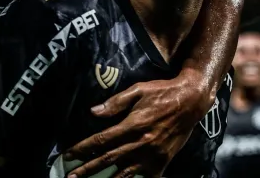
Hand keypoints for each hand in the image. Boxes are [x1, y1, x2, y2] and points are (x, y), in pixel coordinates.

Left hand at [64, 71, 212, 177]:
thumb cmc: (163, 92)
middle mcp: (141, 143)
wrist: (191, 101)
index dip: (83, 148)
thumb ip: (115, 102)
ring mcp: (152, 155)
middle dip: (87, 169)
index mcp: (133, 125)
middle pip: (108, 159)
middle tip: (71, 177)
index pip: (102, 140)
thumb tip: (93, 112)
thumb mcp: (138, 90)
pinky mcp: (162, 162)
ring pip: (124, 173)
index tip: (68, 155)